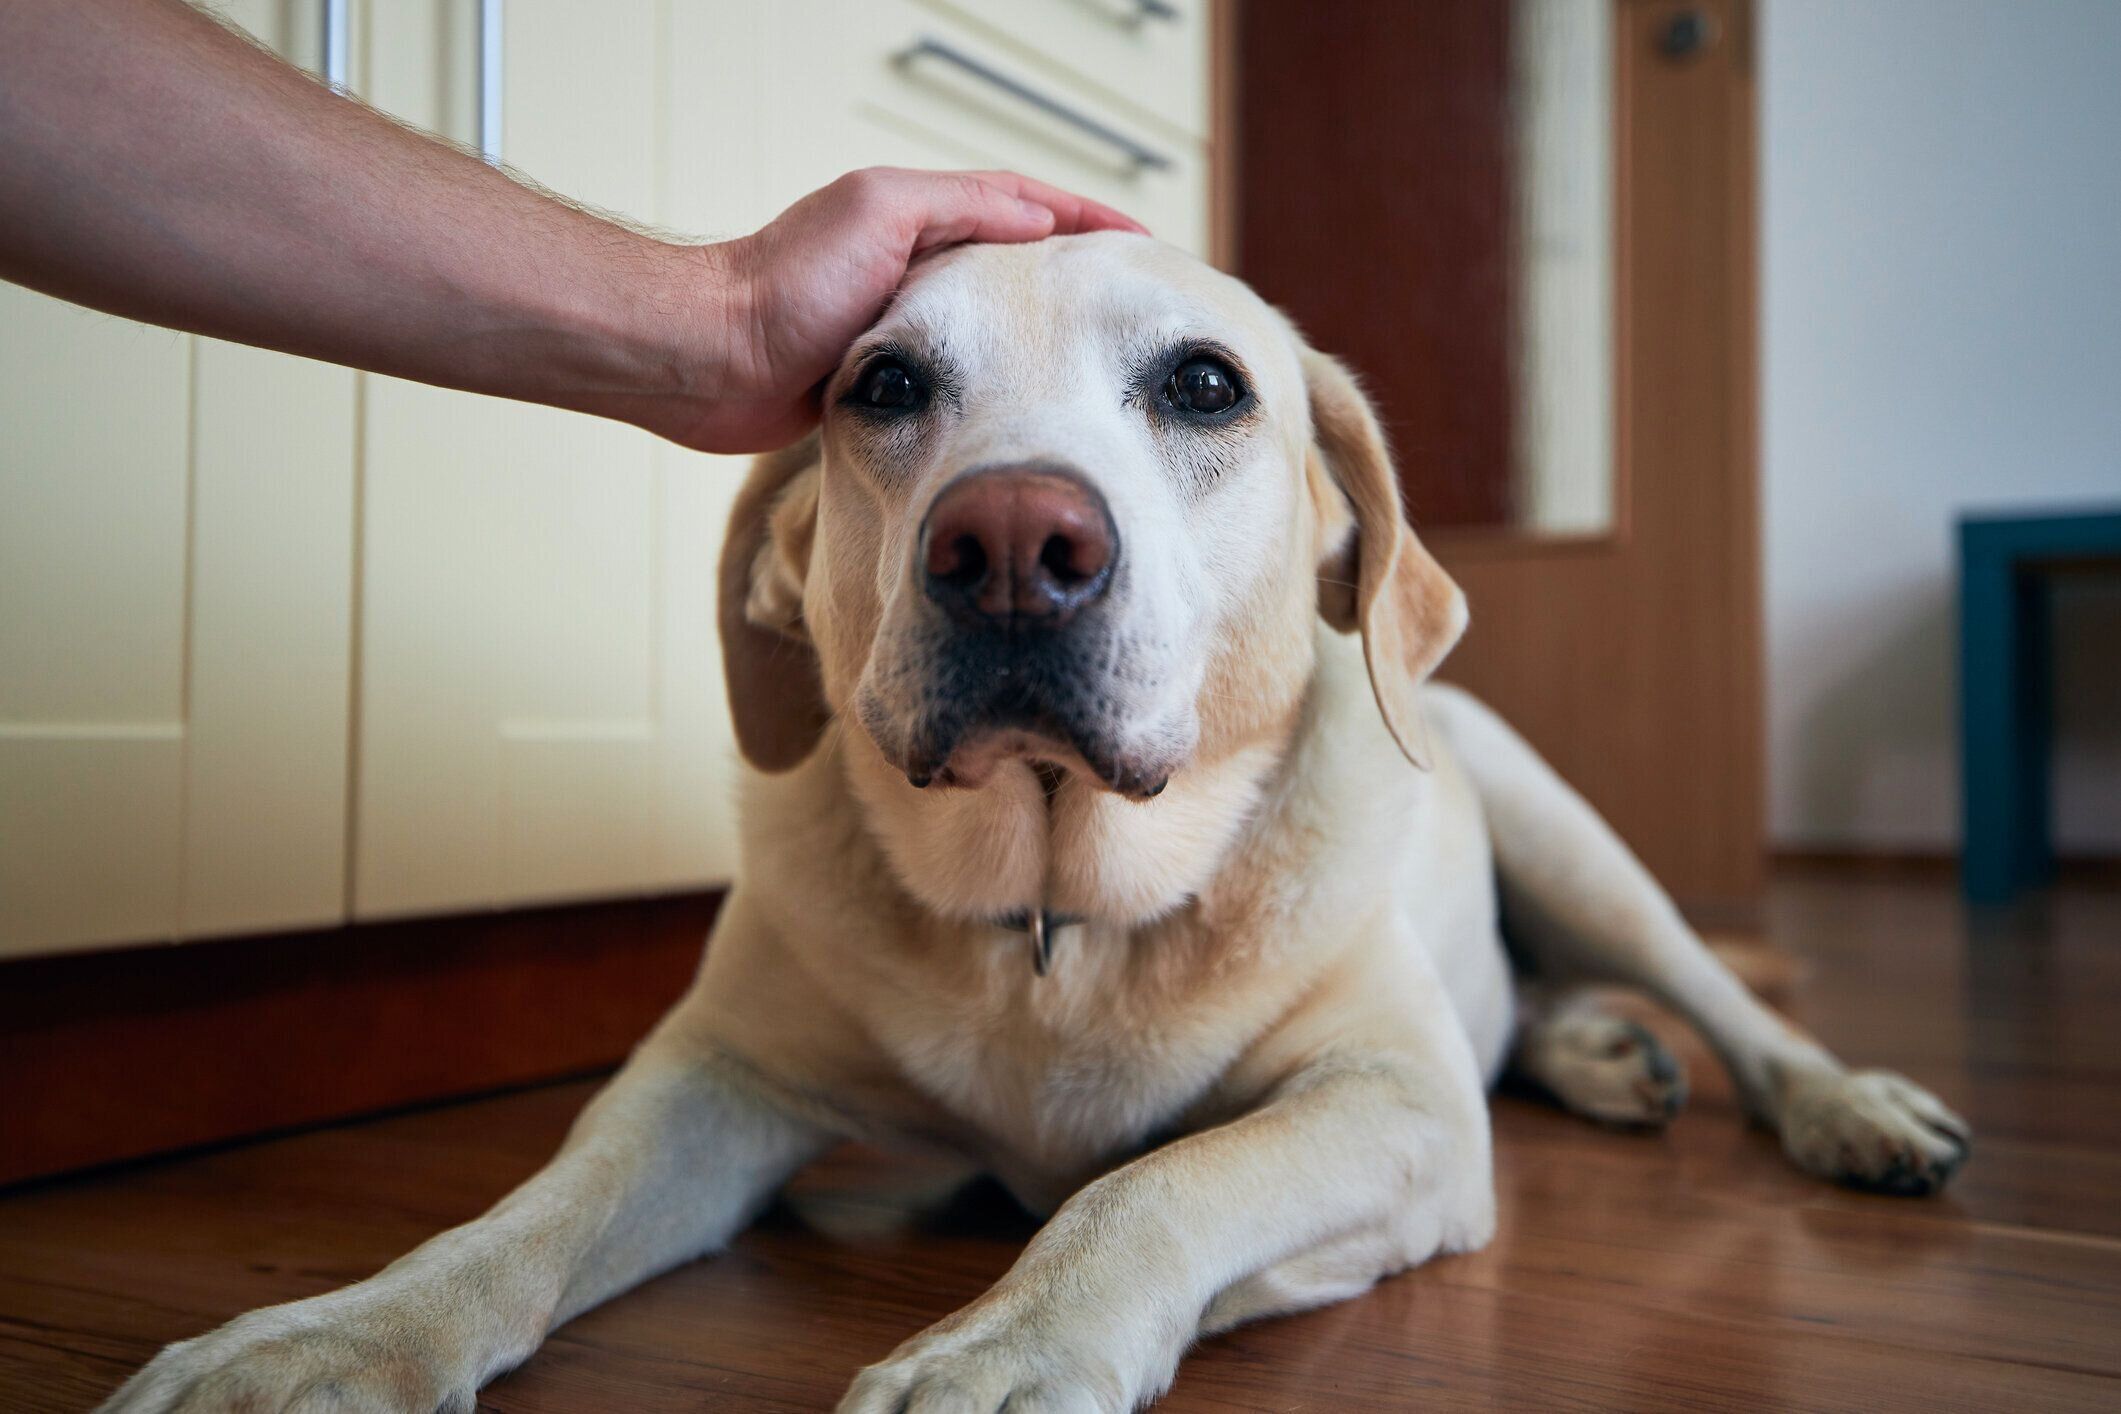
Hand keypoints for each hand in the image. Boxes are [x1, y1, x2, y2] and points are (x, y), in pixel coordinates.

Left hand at [670, 168, 1144, 452]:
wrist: (711, 361)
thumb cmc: (781, 286)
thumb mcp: (880, 215)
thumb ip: (959, 209)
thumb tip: (1038, 223)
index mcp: (916, 214)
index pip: (1022, 204)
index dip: (1085, 218)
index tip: (1143, 243)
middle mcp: (911, 262)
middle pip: (1015, 260)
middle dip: (1076, 273)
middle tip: (1135, 299)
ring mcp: (900, 320)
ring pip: (992, 321)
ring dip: (1043, 330)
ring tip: (1099, 351)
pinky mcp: (886, 378)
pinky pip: (960, 373)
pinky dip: (999, 378)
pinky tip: (1028, 401)